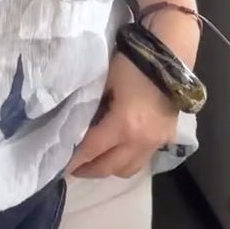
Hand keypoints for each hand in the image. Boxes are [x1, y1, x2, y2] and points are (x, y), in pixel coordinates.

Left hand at [67, 53, 177, 178]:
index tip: (59, 169)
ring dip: (109, 168)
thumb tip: (78, 126)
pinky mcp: (167, 139)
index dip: (73, 161)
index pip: (91, 150)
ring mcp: (155, 143)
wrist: (170, 58)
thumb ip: (92, 108)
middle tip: (73, 167)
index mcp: (123, 126)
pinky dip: (127, 160)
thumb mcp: (105, 83)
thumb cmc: (133, 65)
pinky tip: (118, 151)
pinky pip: (142, 159)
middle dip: (88, 170)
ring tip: (95, 161)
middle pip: (109, 167)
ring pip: (127, 170)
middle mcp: (140, 141)